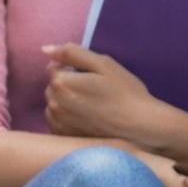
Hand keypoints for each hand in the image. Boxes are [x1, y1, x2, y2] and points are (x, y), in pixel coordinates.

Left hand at [41, 44, 160, 142]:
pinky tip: (87, 118)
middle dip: (67, 84)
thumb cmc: (125, 92)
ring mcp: (59, 124)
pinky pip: (57, 121)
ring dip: (65, 101)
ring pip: (54, 104)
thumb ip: (71, 53)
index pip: (53, 67)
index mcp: (61, 83)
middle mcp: (54, 104)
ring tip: (90, 105)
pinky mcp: (65, 137)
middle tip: (93, 90)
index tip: (90, 76)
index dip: (71, 68)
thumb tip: (45, 49)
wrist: (142, 127)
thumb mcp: (102, 64)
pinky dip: (67, 117)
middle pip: (52, 86)